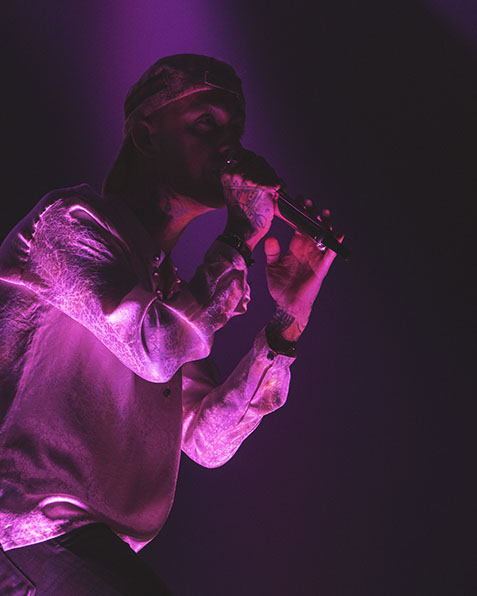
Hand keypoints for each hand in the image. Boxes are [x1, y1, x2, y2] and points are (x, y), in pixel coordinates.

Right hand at [221, 149, 281, 250]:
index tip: (256, 172)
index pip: (244, 154)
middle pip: (259, 160)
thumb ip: (239, 174)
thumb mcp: (232, 189)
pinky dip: (279, 189)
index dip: (253, 162)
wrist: (243, 230)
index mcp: (227, 172)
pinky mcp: (264, 187)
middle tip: (265, 186)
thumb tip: (255, 162)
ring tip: (269, 193)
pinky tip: (274, 198)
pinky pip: (277, 181)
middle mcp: (237, 173)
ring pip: (269, 169)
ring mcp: (250, 179)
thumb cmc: (240, 212)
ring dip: (272, 179)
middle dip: (265, 171)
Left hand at [265, 199, 342, 341]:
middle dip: (311, 214)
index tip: (296, 201)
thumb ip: (272, 252)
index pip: (299, 226)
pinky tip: (338, 235)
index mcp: (296, 248)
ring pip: (323, 237)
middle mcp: (307, 250)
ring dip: (324, 225)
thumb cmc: (280, 287)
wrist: (288, 305)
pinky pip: (329, 254)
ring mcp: (315, 258)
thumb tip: (271, 237)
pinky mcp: (321, 267)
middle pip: (312, 228)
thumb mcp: (272, 267)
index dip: (299, 215)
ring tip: (322, 213)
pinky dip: (334, 245)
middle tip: (308, 202)